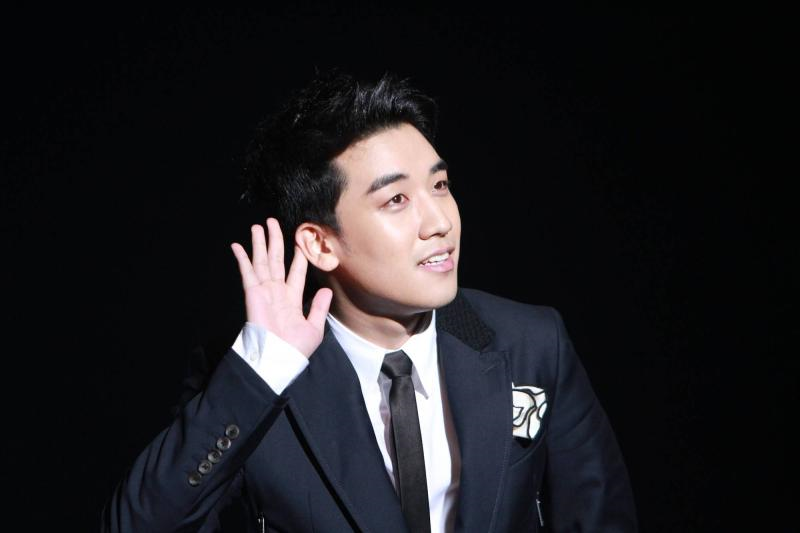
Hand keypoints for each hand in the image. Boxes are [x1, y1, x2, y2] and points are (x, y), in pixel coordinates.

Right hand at [230, 218, 332, 357]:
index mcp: (292, 299)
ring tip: (258, 226)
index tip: (301, 240)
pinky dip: (242, 258)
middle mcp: (277, 292)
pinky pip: (248, 272)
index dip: (299, 255)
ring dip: (260, 243)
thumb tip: (328, 291)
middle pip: (277, 260)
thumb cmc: (295, 348)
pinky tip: (238, 246)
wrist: (278, 357)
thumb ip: (319, 308)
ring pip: (262, 261)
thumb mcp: (314, 328)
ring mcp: (264, 291)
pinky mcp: (253, 293)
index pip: (296, 271)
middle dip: (275, 240)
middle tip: (272, 222)